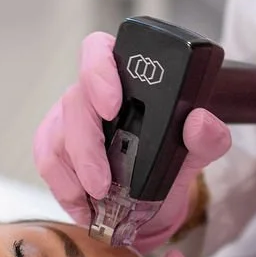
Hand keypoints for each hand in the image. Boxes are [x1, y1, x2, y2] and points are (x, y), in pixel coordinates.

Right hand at [33, 32, 230, 249]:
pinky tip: (84, 205)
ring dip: (74, 174)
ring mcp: (68, 117)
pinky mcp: (54, 145)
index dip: (98, 71)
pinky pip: (48, 162)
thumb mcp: (197, 149)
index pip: (99, 50)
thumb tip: (200, 123)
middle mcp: (91, 91)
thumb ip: (207, 136)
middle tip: (103, 183)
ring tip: (98, 200)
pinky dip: (65, 189)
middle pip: (75, 102)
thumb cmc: (171, 155)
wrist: (157, 191)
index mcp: (124, 76)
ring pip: (57, 136)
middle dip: (86, 146)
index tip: (111, 105)